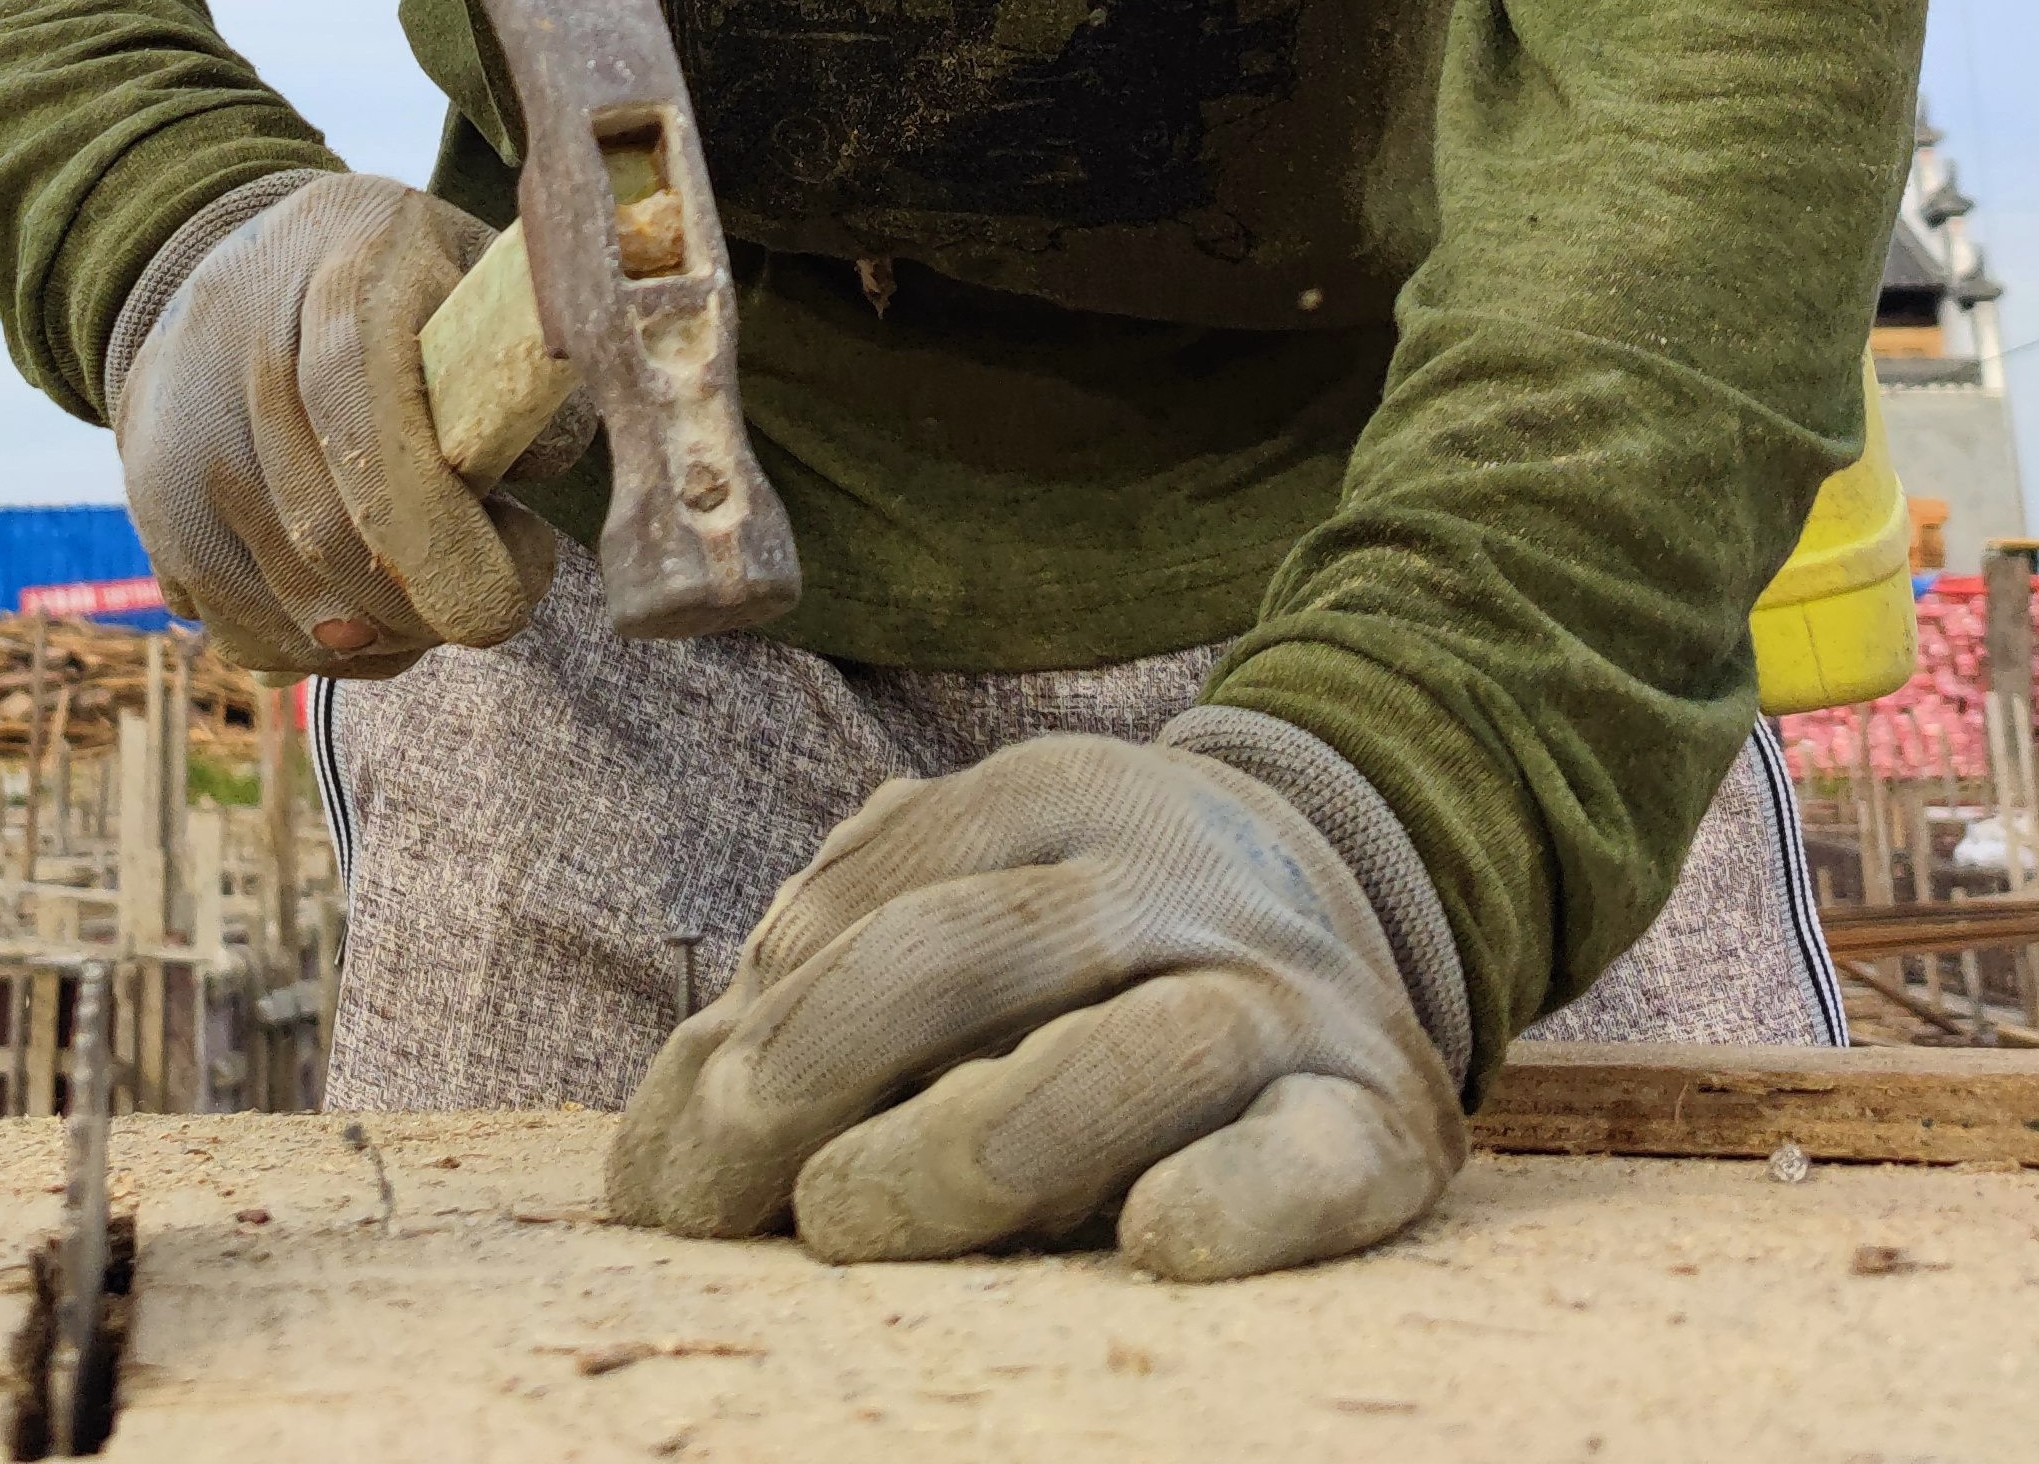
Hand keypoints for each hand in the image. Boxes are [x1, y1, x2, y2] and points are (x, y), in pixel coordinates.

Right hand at [114, 174, 553, 678]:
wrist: (229, 264)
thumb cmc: (389, 281)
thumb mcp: (468, 272)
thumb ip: (516, 363)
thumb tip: (533, 466)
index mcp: (344, 286)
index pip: (388, 451)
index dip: (459, 544)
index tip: (525, 547)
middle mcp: (245, 363)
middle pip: (341, 544)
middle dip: (437, 601)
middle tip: (486, 583)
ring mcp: (187, 441)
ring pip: (295, 608)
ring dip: (386, 638)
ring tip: (428, 592)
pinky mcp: (157, 511)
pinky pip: (246, 632)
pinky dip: (319, 650)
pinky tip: (362, 608)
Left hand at [609, 734, 1466, 1280]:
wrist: (1373, 910)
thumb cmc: (1096, 956)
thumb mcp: (971, 910)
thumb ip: (827, 985)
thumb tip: (669, 1138)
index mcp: (1056, 799)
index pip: (880, 895)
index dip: (751, 1029)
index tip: (658, 1172)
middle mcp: (1173, 879)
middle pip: (976, 951)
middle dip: (815, 1066)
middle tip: (713, 1187)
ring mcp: (1284, 998)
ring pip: (1138, 1051)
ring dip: (975, 1142)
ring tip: (846, 1218)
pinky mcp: (1381, 1124)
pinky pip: (1313, 1160)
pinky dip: (1240, 1200)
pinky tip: (1155, 1241)